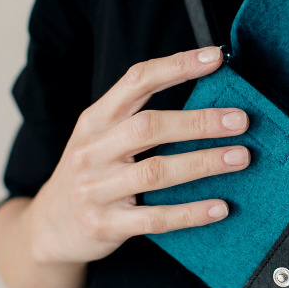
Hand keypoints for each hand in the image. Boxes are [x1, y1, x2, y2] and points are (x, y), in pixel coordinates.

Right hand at [26, 46, 250, 265]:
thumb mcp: (101, 140)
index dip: (177, 66)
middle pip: (149, 126)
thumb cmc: (91, 176)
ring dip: (202, 163)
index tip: (215, 57)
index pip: (137, 81)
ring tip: (240, 157)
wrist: (48, 229)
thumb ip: (140, 120)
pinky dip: (190, 213)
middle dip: (198, 122)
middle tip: (240, 120)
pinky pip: (155, 218)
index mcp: (95, 120)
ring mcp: (95, 189)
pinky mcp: (104, 225)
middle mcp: (92, 150)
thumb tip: (209, 103)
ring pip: (155, 172)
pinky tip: (220, 207)